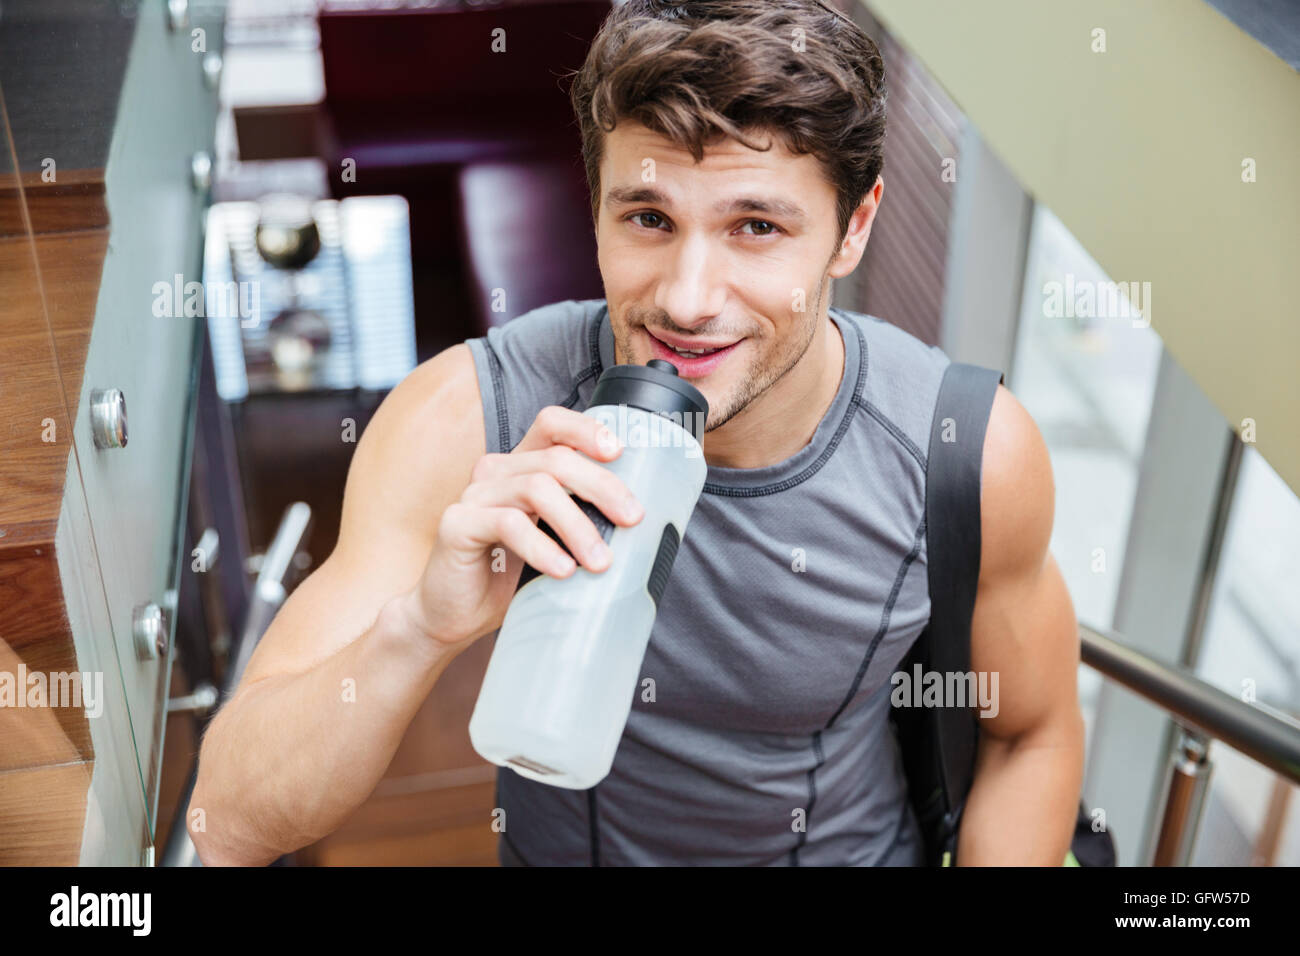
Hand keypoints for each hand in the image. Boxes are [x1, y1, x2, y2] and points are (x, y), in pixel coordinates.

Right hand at [398, 405, 643, 648]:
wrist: (452, 615)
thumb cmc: (507, 578)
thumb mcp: (553, 542)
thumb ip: (581, 521)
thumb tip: (639, 523)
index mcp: (520, 467)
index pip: (551, 424)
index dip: (586, 429)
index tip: (619, 452)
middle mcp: (495, 471)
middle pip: (556, 460)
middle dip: (602, 487)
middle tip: (633, 520)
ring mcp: (473, 495)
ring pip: (537, 489)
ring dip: (577, 525)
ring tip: (601, 562)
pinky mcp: (456, 524)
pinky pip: (508, 524)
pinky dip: (543, 548)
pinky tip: (563, 571)